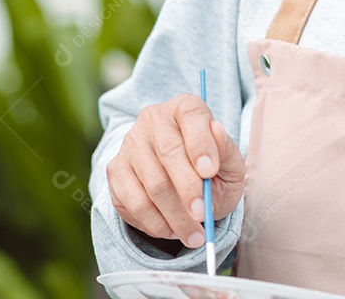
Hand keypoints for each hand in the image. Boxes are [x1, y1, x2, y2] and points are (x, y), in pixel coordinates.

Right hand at [106, 93, 245, 248]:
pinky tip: (173, 230)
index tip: (209, 171)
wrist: (182, 184)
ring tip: (195, 234)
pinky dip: (156, 223)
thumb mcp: (229, 163)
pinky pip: (134, 202)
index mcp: (184, 109)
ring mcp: (130, 144)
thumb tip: (217, 130)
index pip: (191, 115)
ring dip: (175, 215)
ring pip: (152, 183)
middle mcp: (153, 119)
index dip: (200, 143)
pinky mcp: (116, 170)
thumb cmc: (210, 170)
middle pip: (168, 151)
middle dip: (188, 188)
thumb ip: (226, 150)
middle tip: (202, 214)